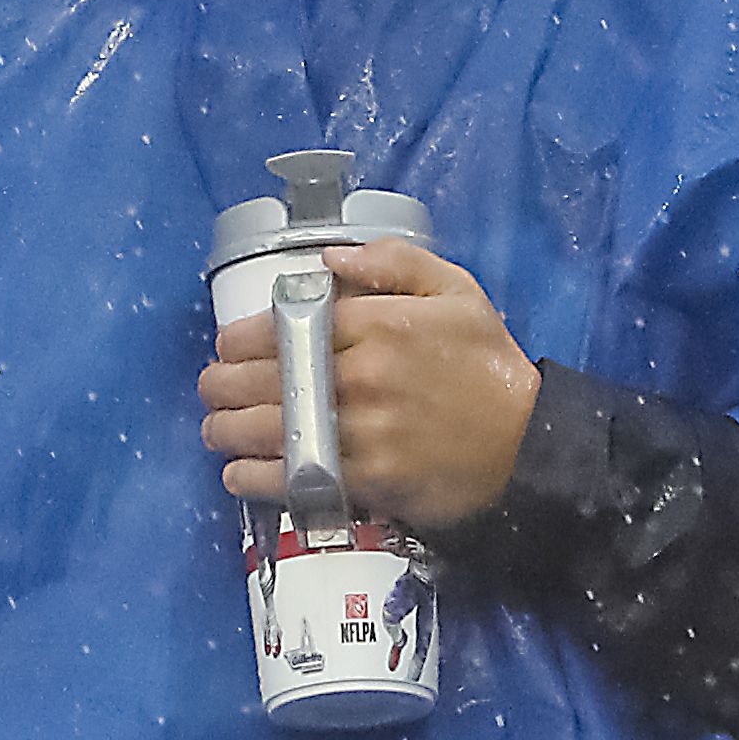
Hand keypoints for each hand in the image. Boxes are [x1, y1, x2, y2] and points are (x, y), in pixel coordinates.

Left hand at [199, 237, 539, 531]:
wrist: (528, 442)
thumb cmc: (487, 364)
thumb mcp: (455, 291)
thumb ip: (393, 263)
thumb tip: (329, 261)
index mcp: (378, 322)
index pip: (287, 324)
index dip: (243, 337)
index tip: (227, 346)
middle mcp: (362, 373)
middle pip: (269, 375)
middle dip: (225, 383)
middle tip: (210, 388)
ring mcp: (362, 429)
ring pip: (273, 428)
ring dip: (229, 430)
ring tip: (214, 429)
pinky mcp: (368, 478)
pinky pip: (296, 476)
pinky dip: (257, 478)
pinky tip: (237, 474)